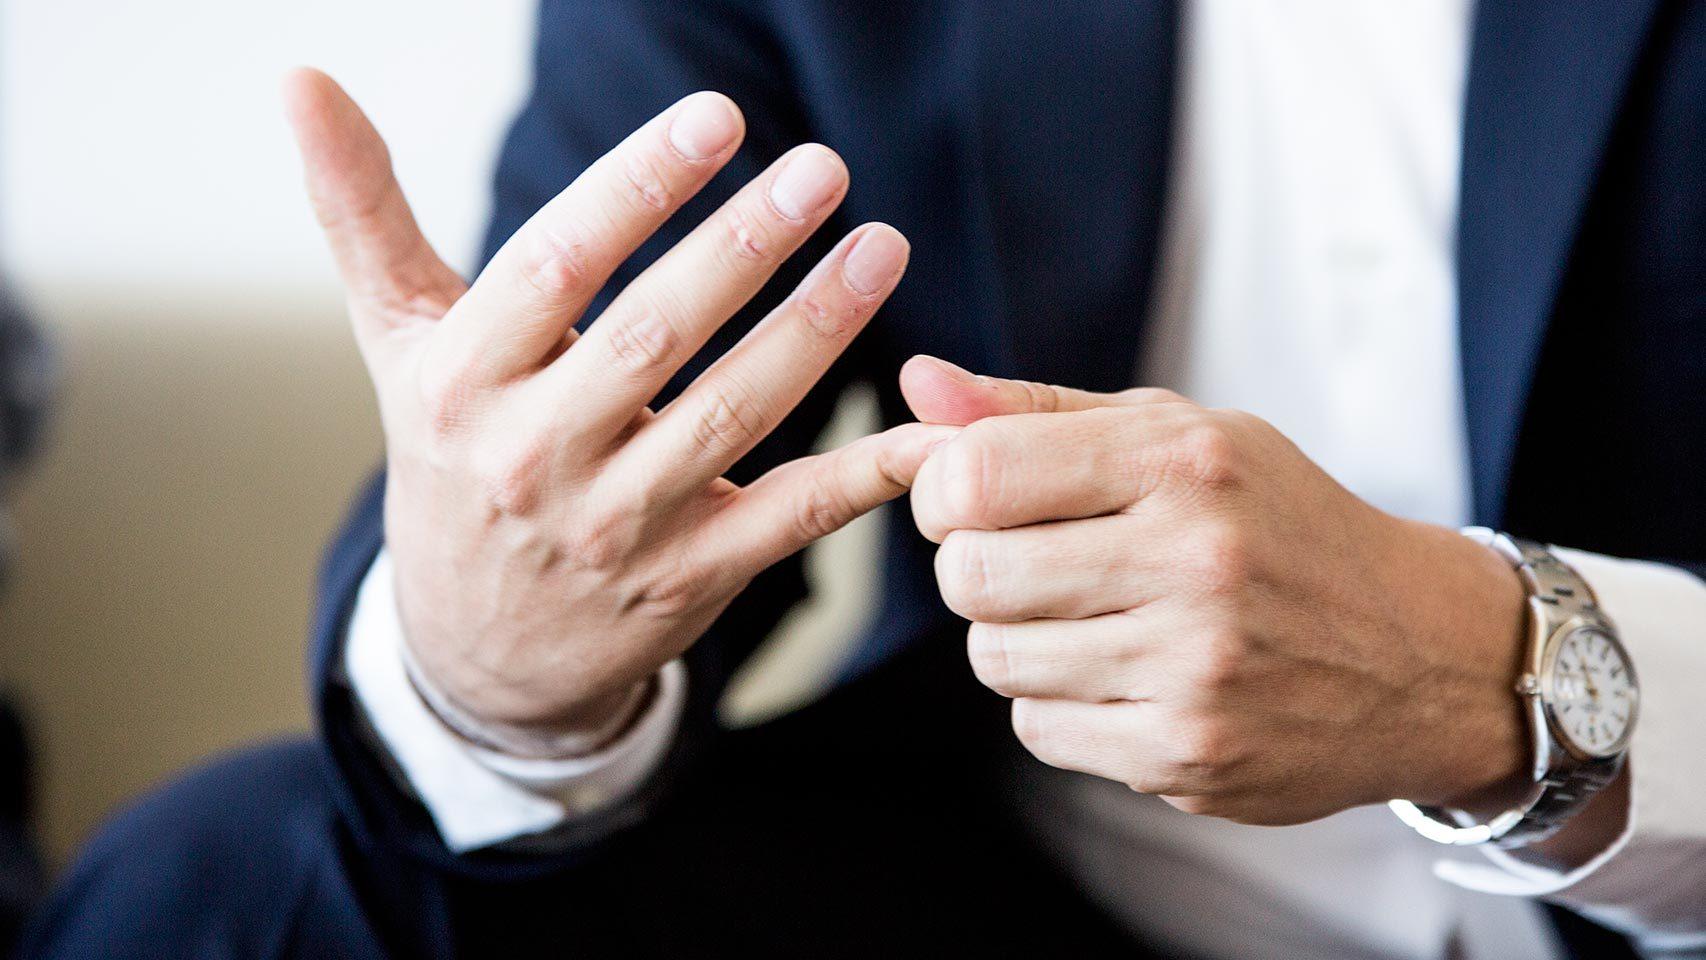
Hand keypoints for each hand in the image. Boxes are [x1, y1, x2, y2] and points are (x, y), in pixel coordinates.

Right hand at [284, 70, 951, 742]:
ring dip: (817, 329)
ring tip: (882, 245)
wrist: (476, 644)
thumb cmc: (449, 460)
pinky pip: (788, 518)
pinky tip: (928, 423)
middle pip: (656, 336)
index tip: (720, 120)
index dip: (639, 189)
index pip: (555, 268)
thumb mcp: (397, 344)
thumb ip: (363, 214)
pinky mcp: (690, 580)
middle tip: (822, 169)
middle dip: (745, 248)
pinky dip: (864, 475)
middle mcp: (535, 458)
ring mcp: (618, 527)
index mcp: (462, 383)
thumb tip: (300, 78)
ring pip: (734, 415)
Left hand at [900, 356, 1530, 824]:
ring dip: (1017, 639)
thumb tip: (918, 383)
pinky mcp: (1189, 753)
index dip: (943, 492)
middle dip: (972, 570)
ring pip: (995, 658)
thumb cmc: (1282, 526)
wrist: (1423, 653)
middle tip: (1023, 563)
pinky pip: (1038, 729)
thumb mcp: (1183, 436)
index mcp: (1186, 462)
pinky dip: (1058, 705)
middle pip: (971, 575)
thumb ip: (1039, 412)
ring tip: (1087, 618)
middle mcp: (1194, 560)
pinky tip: (1122, 677)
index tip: (971, 500)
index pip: (977, 475)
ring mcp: (1195, 667)